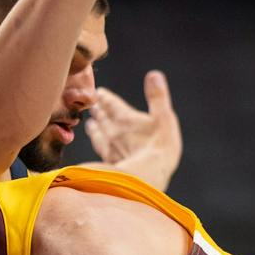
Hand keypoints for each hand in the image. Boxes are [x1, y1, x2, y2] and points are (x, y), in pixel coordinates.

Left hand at [88, 70, 182, 189]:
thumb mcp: (164, 118)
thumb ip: (157, 97)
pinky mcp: (109, 165)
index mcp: (126, 119)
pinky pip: (100, 151)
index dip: (106, 98)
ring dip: (95, 128)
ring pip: (99, 135)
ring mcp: (110, 150)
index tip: (99, 92)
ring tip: (91, 124)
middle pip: (103, 119)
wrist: (145, 180)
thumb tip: (153, 74)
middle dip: (98, 111)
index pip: (113, 104)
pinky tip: (98, 148)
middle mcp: (114, 133)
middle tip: (92, 106)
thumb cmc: (159, 148)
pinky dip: (97, 145)